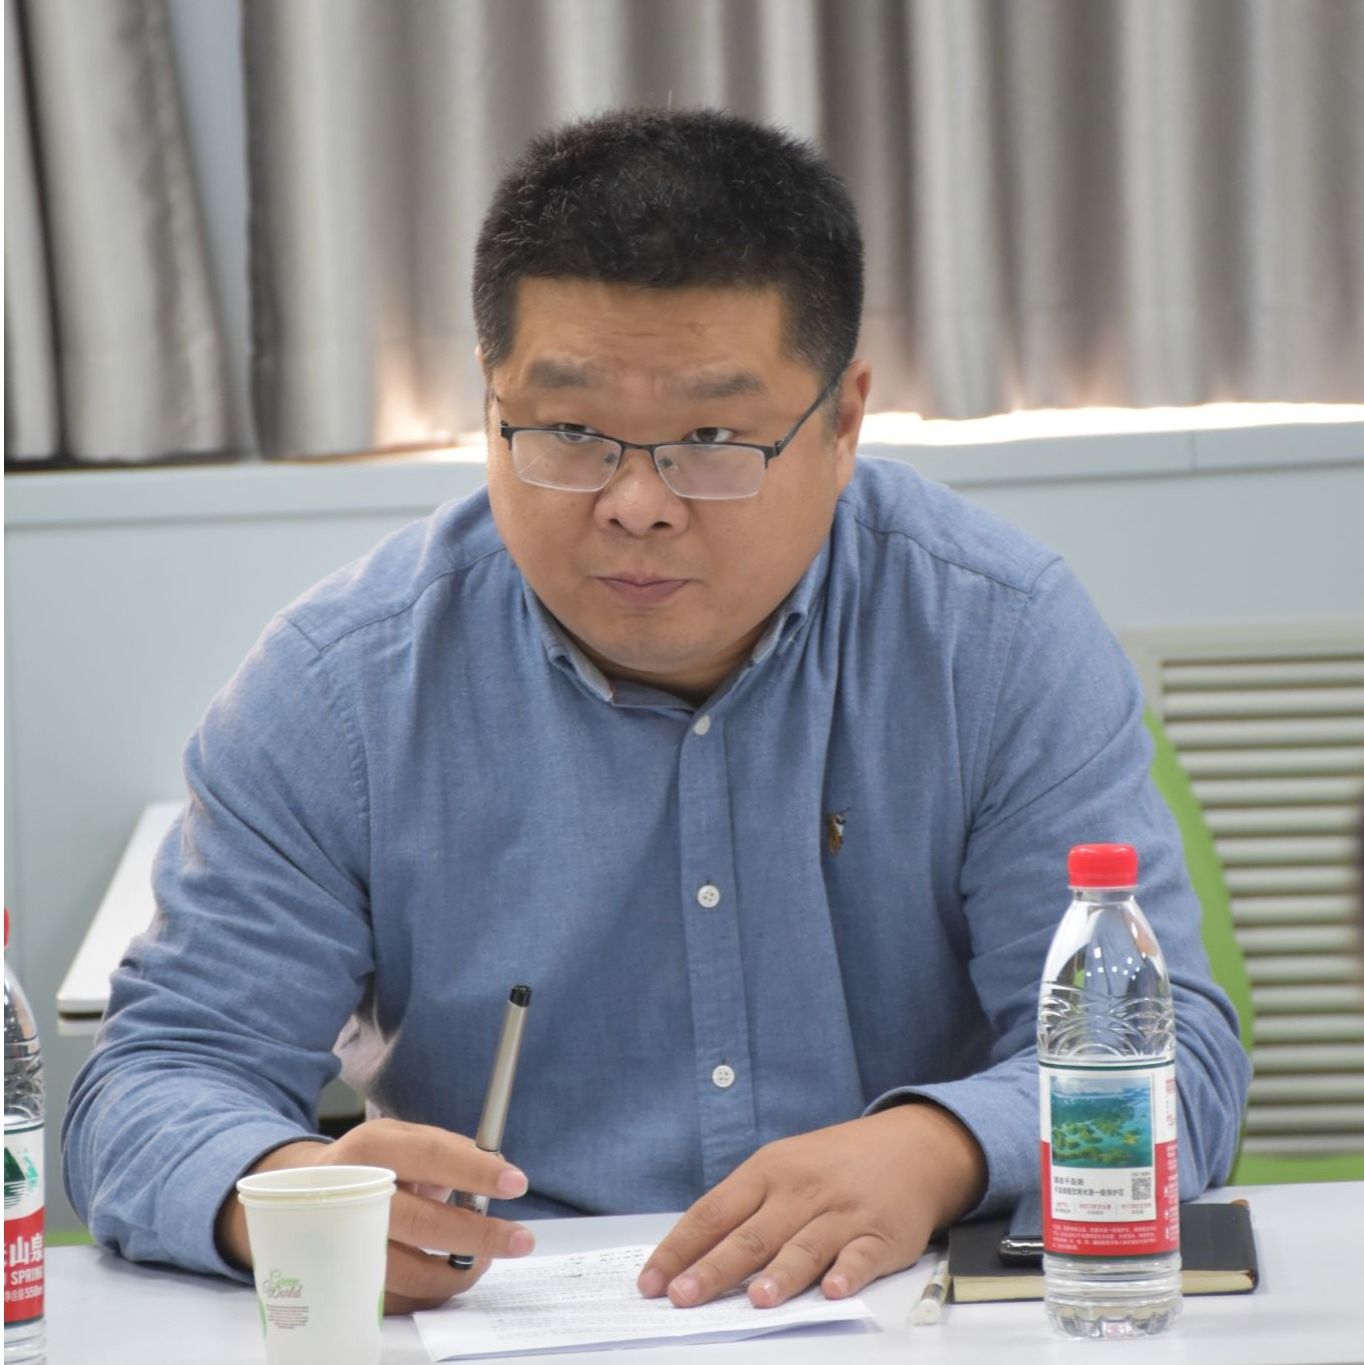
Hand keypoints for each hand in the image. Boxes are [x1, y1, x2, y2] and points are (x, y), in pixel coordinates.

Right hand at [215, 1118, 534, 1313]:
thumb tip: (497, 1170)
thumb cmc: (369, 1163)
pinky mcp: (339, 1281)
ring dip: (456, 1272)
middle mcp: (353, 1194)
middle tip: (520, 1239)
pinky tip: (448, 1274)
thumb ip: (447, 1150)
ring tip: (482, 1261)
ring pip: (409, 1271)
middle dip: (479, 1235)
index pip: (430, 1155)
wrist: (304, 1193)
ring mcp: (342, 1244)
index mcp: (372, 1148)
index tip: (517, 1182)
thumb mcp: (401, 1139)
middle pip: (422, 1222)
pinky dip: (430, 1289)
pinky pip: (395, 1297)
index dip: (475, 1171)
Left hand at [637, 1104, 985, 1308]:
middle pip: (751, 1234)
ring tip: (758, 1300)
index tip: (652, 1280)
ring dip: (781, 1274)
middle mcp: (800, 1190)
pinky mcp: (881, 1233)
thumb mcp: (784, 1168)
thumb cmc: (834, 1164)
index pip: (714, 1211)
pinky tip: (834, 1290)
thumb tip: (694, 1254)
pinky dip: (848, 1273)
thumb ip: (746, 1208)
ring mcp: (841, 1212)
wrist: (910, 1146)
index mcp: (768, 1171)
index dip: (681, 1247)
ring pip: (804, 1246)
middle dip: (715, 1268)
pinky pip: (862, 1257)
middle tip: (684, 1297)